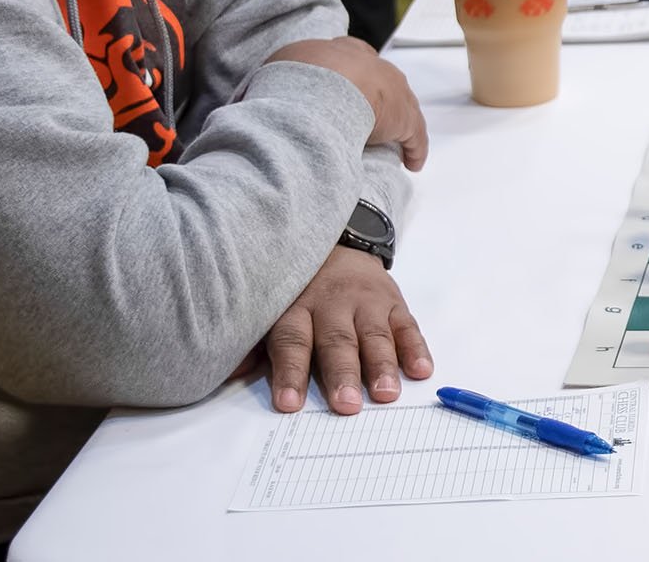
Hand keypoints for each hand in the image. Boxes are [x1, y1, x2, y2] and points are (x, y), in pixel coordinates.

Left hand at [263, 246, 431, 412]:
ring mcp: (366, 302)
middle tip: (346, 405)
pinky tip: (421, 369)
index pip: (291, 342)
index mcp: (296, 308)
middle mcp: (332, 304)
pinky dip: (416, 348)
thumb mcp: (271, 307)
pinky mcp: (394, 301)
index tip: (289, 404)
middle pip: (336, 341)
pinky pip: (407, 325)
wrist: (337, 242)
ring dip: (382, 365)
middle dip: (342, 374)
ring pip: (374, 334)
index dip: (290, 373)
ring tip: (386, 393)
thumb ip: (252, 344)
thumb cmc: (299, 288)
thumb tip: (227, 377)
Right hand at [271, 37, 429, 170]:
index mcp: (335, 50)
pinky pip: (414, 133)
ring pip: (401, 104)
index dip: (348, 72)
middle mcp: (368, 63)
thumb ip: (265, 88)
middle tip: (371, 117)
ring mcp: (389, 86)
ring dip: (396, 123)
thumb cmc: (290, 86)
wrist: (319, 95)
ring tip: (391, 143)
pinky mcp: (404, 116)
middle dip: (377, 94)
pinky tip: (413, 162)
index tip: (345, 86)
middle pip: (379, 76)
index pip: (349, 53)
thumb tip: (241, 103)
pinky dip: (414, 148)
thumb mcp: (270, 76)